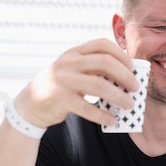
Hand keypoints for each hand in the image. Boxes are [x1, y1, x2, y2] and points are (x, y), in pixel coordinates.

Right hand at [13, 38, 139, 127]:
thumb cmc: (59, 88)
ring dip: (119, 96)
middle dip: (125, 75)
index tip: (132, 67)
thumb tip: (126, 77)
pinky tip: (112, 120)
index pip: (102, 45)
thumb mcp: (72, 71)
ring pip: (99, 85)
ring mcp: (62, 80)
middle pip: (105, 63)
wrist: (29, 105)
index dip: (121, 54)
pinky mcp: (59, 99)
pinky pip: (87, 107)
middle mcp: (67, 63)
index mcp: (73, 53)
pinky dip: (103, 115)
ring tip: (130, 105)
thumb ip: (92, 69)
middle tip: (136, 87)